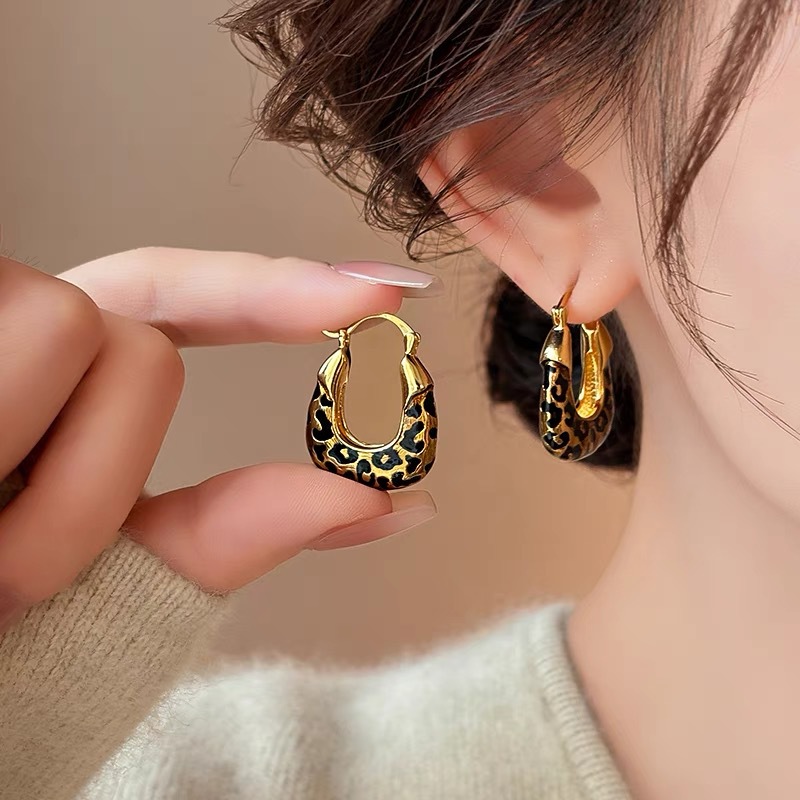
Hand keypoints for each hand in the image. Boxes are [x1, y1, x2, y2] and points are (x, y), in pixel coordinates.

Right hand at [0, 248, 439, 629]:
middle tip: (15, 575)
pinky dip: (0, 451)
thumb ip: (244, 527)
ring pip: (80, 327)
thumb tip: (392, 497)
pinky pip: (14, 339)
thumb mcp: (123, 586)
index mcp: (53, 379)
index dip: (273, 291)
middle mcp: (2, 336)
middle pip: (133, 335)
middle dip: (102, 468)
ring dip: (51, 485)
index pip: (170, 299)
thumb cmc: (8, 660)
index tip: (384, 292)